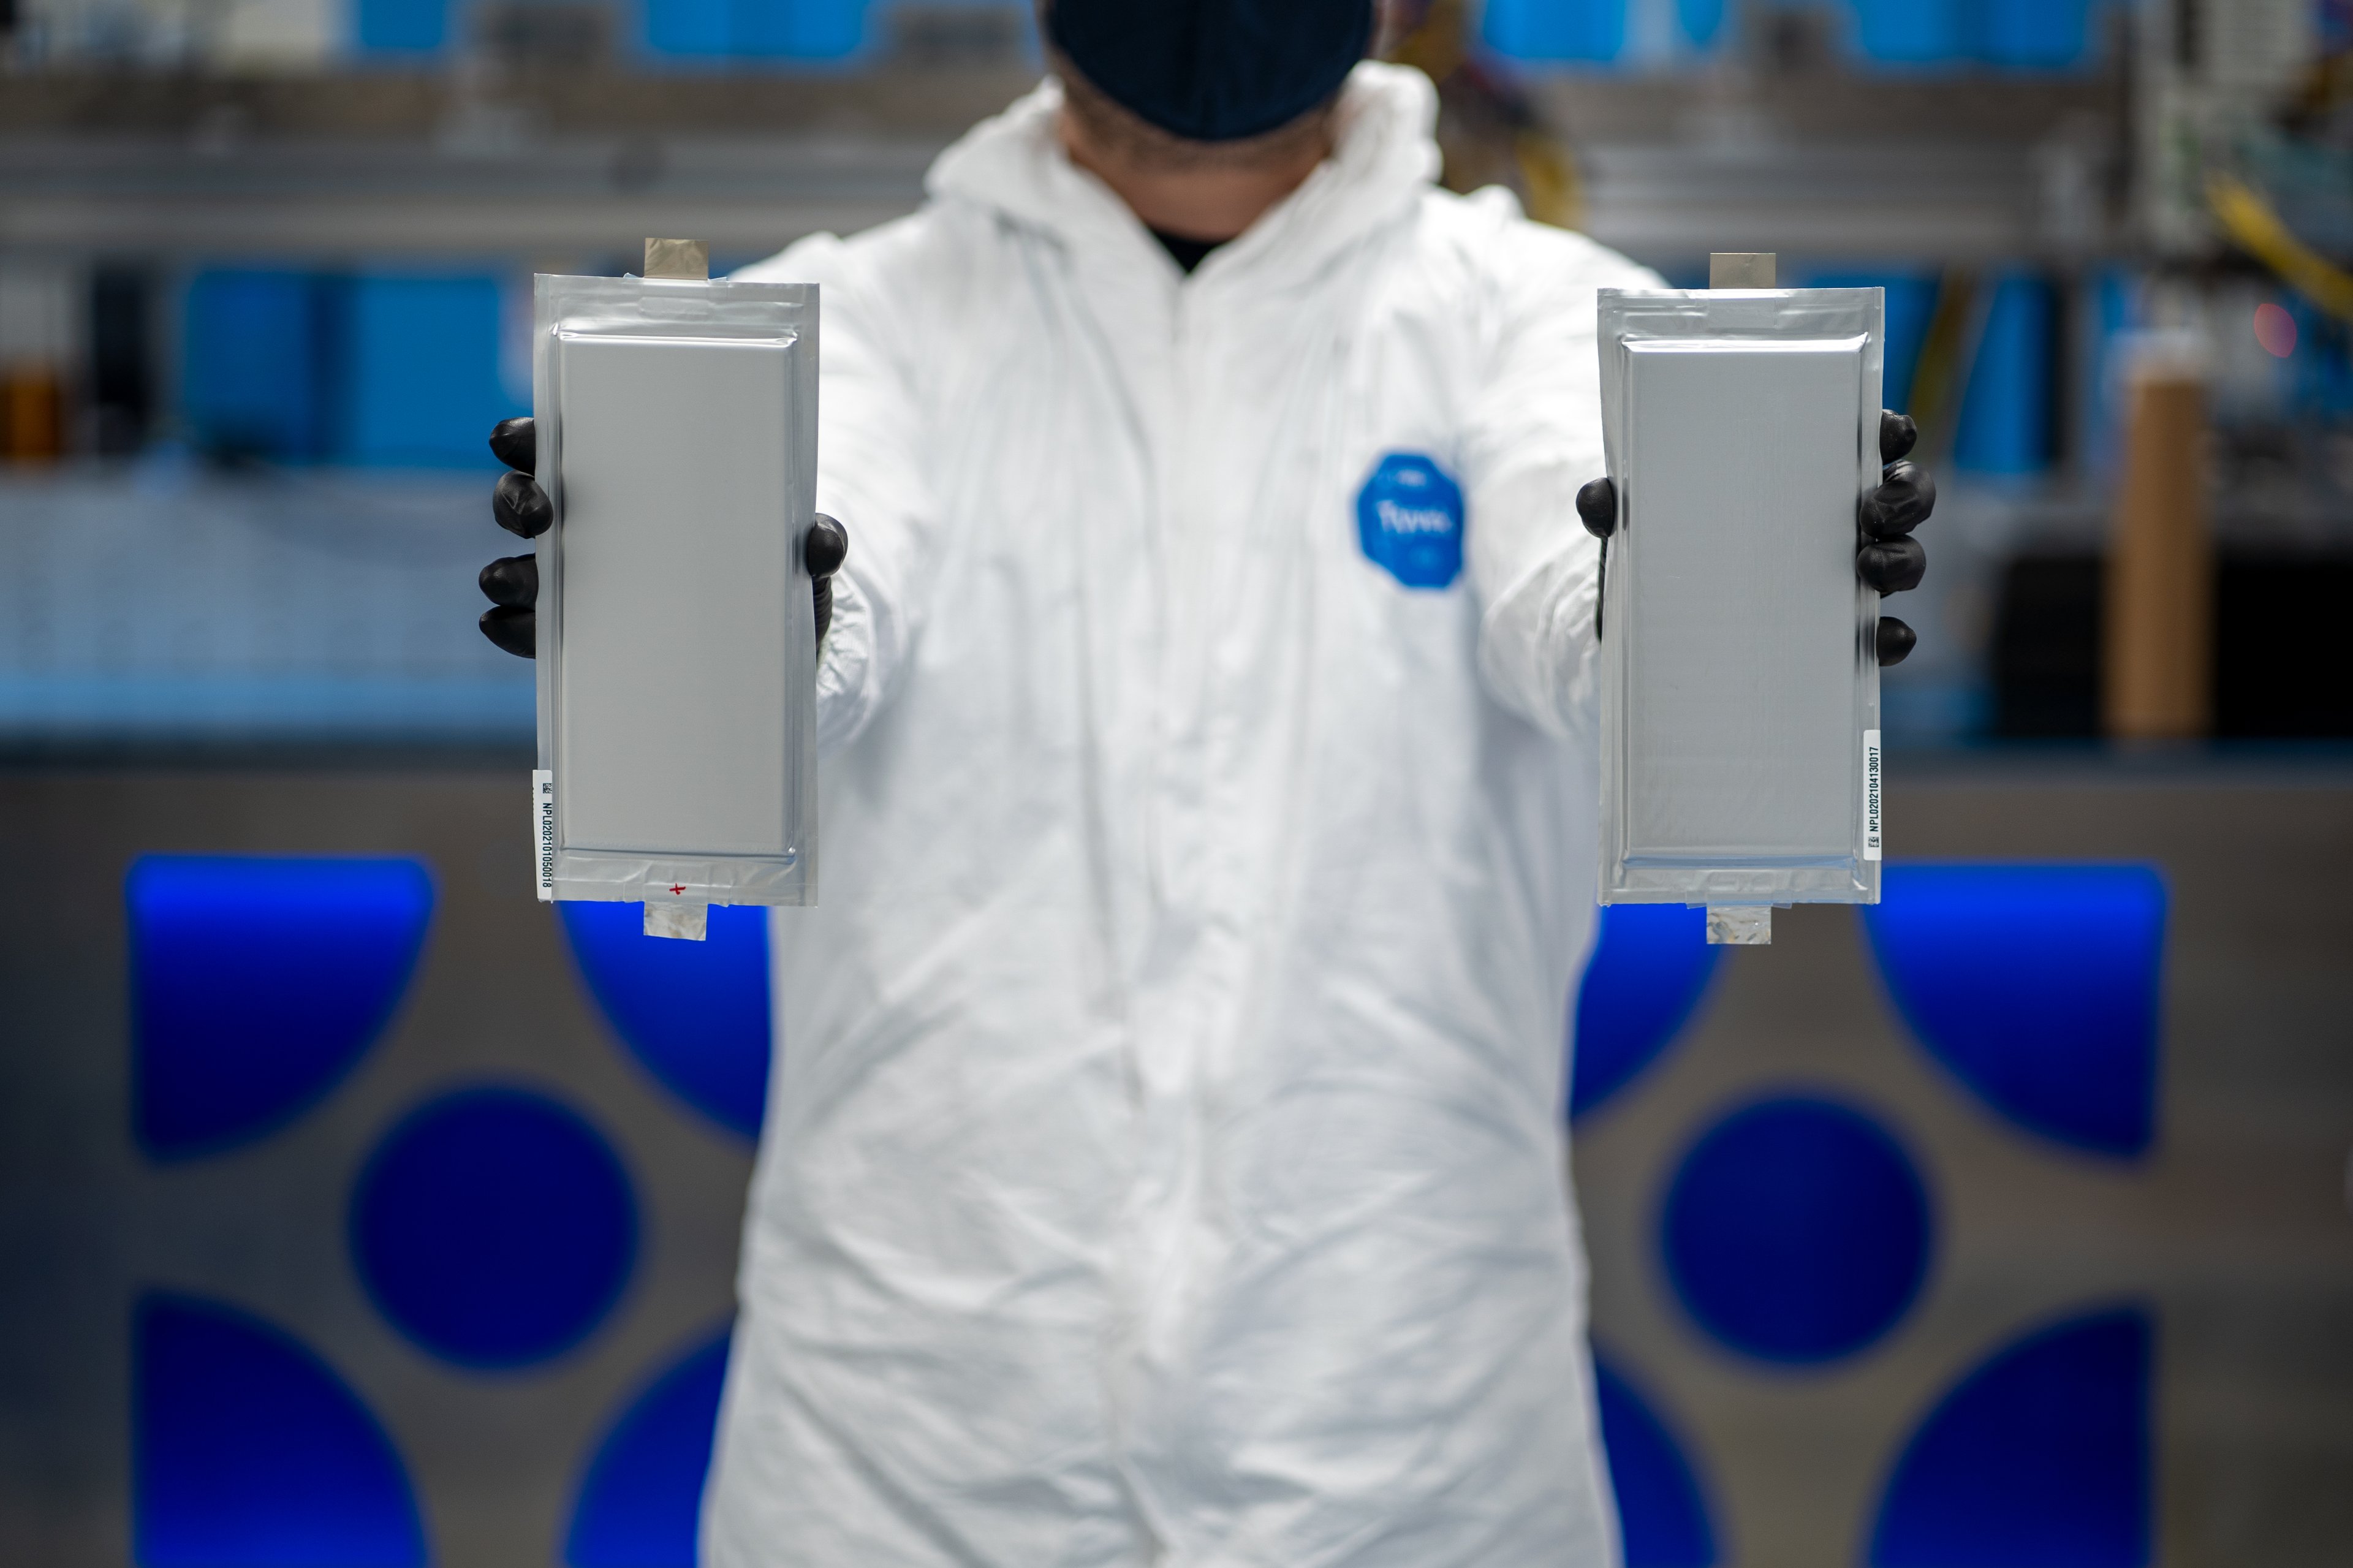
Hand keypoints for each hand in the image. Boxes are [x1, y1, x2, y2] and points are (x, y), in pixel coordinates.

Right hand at [474, 416, 849, 658]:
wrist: (780, 650)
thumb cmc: (780, 577)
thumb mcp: (802, 556)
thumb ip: (819, 541)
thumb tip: (822, 540)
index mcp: (632, 485)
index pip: (564, 445)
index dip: (528, 435)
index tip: (518, 437)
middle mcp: (592, 528)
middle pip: (524, 498)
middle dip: (514, 498)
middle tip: (538, 512)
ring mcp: (581, 584)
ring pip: (518, 565)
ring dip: (504, 571)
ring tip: (510, 582)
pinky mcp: (580, 639)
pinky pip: (530, 631)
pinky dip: (512, 628)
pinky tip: (505, 627)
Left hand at [1573, 408, 1936, 666]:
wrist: (1648, 631)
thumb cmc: (1657, 556)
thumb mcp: (1634, 529)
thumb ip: (1615, 508)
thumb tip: (1597, 496)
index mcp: (1798, 476)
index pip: (1859, 436)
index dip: (1886, 429)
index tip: (1887, 430)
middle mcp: (1836, 521)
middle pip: (1902, 493)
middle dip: (1907, 493)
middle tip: (1875, 505)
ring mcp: (1845, 577)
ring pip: (1904, 558)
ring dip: (1902, 560)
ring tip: (1869, 568)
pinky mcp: (1840, 634)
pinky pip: (1885, 636)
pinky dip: (1894, 638)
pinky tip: (1886, 637)